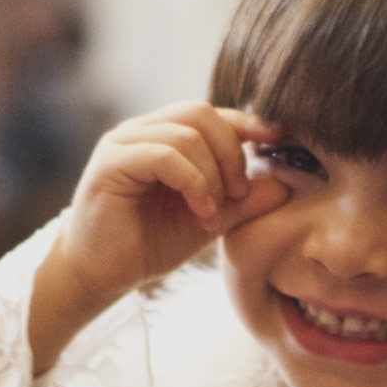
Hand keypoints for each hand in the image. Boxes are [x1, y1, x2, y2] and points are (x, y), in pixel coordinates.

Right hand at [57, 102, 288, 307]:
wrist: (101, 275)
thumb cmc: (150, 244)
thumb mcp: (209, 219)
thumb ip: (243, 200)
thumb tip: (285, 182)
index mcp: (164, 136)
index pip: (212, 114)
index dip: (247, 122)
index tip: (278, 141)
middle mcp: (142, 131)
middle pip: (201, 112)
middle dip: (231, 150)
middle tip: (239, 193)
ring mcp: (123, 142)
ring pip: (186, 133)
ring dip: (212, 174)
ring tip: (213, 212)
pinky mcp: (110, 163)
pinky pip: (164, 155)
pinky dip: (193, 181)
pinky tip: (201, 210)